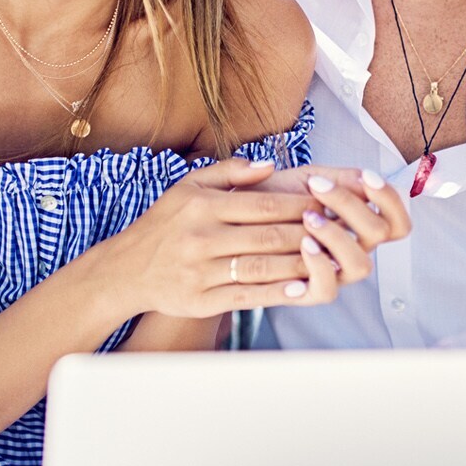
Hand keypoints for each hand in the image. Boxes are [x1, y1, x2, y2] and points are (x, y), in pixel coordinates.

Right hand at [97, 159, 343, 319]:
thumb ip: (229, 171)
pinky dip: (275, 293)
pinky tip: (300, 288)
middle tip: (338, 233)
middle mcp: (201, 237)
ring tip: (328, 261)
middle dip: (308, 235)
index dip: (300, 206)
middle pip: (267, 237)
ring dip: (298, 265)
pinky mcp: (200, 300)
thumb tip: (269, 165)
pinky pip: (245, 297)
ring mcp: (200, 271)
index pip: (262, 205)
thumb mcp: (188, 186)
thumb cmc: (165, 225)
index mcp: (202, 206)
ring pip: (260, 268)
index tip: (327, 206)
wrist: (126, 269)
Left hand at [244, 163, 411, 283]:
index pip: (397, 222)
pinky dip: (319, 266)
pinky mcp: (307, 292)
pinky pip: (328, 291)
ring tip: (308, 216)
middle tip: (319, 187)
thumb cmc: (272, 197)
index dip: (390, 200)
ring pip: (360, 266)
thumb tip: (366, 177)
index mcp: (359, 225)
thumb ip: (338, 177)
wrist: (233, 219)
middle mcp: (352, 251)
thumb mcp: (307, 179)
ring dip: (338, 237)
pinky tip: (303, 242)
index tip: (366, 176)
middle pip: (380, 236)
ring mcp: (333, 273)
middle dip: (353, 206)